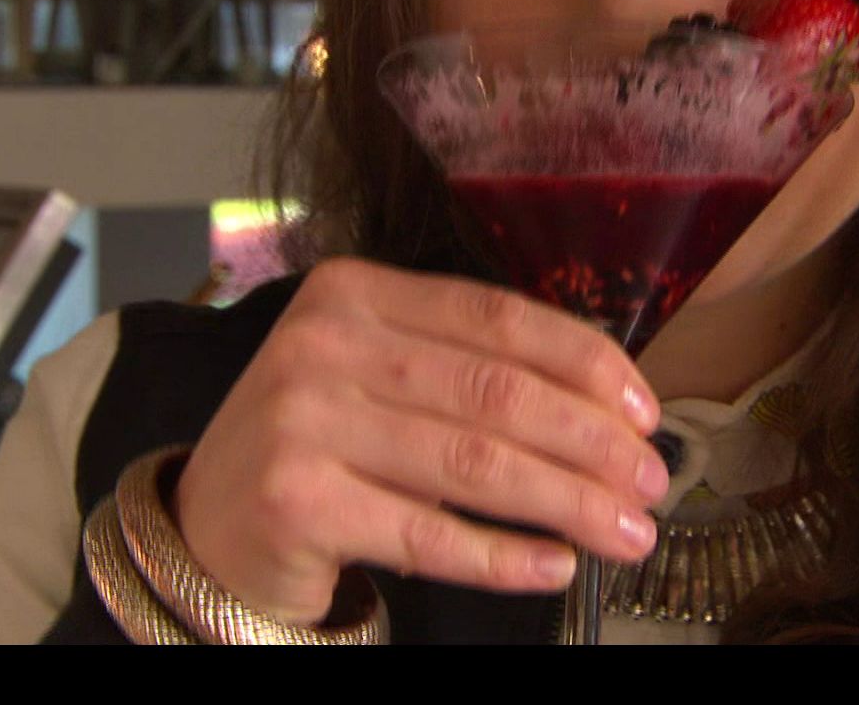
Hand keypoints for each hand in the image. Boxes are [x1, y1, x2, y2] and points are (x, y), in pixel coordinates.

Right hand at [173, 257, 667, 625]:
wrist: (208, 526)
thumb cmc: (320, 448)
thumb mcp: (379, 380)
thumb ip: (466, 372)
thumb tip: (606, 410)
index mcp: (354, 294)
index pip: (496, 318)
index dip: (585, 364)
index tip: (644, 410)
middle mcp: (323, 344)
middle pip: (496, 392)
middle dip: (591, 442)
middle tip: (651, 481)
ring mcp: (303, 421)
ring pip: (474, 464)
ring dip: (567, 502)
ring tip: (626, 531)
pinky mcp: (298, 501)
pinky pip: (428, 535)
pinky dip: (504, 556)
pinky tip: (554, 566)